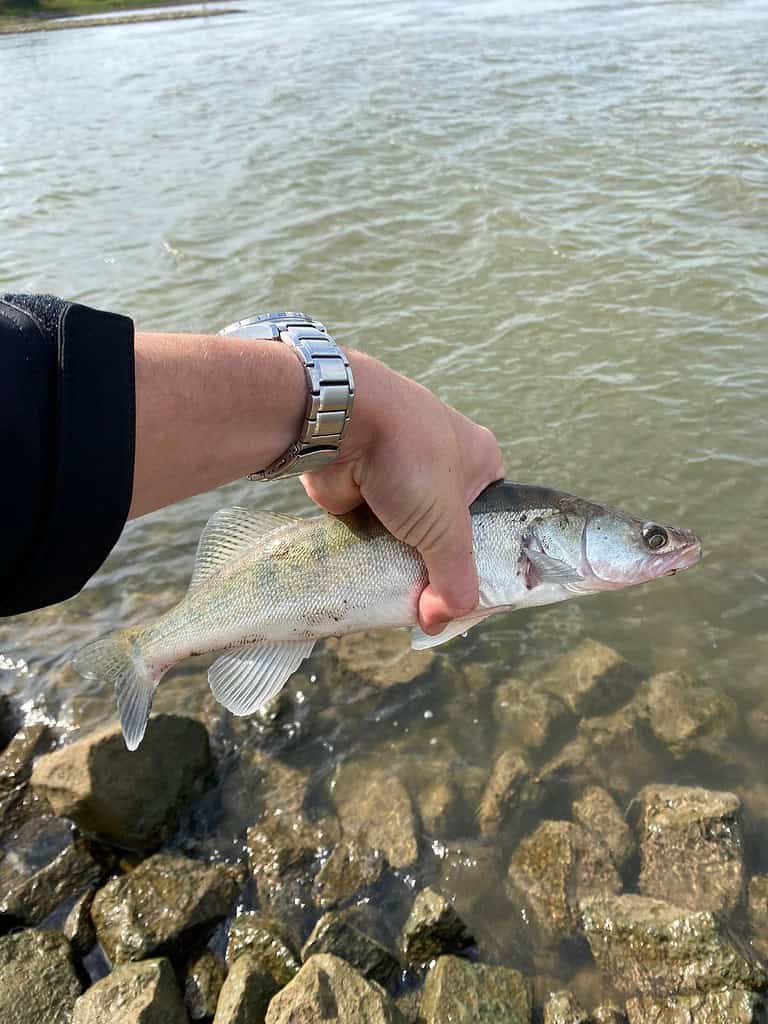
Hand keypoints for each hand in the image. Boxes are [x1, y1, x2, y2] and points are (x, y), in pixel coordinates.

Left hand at [301, 350, 503, 633]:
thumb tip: (439, 622)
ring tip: (403, 600)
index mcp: (480, 461)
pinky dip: (372, 555)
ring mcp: (400, 479)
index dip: (485, 561)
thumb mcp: (446, 529)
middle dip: (439, 568)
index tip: (473, 595)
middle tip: (435, 607)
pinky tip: (372, 580)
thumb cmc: (409, 459)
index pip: (494, 521)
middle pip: (448, 535)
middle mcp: (443, 467)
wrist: (339, 424)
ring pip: (408, 538)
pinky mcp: (363, 493)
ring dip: (403, 564)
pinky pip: (374, 535)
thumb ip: (453, 580)